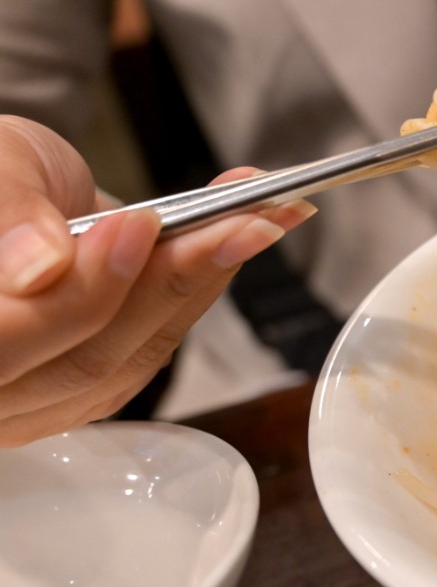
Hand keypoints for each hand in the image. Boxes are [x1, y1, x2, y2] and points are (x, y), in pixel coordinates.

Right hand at [0, 115, 315, 446]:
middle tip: (242, 221)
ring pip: (133, 359)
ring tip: (261, 218)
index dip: (82, 292)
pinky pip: (155, 350)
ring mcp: (42, 396)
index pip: (9, 344)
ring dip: (206, 283)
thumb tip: (42, 266)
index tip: (140, 226)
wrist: (12, 189)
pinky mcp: (96, 382)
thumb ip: (9, 211)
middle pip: (87, 359)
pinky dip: (203, 291)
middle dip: (174, 282)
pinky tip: (241, 239)